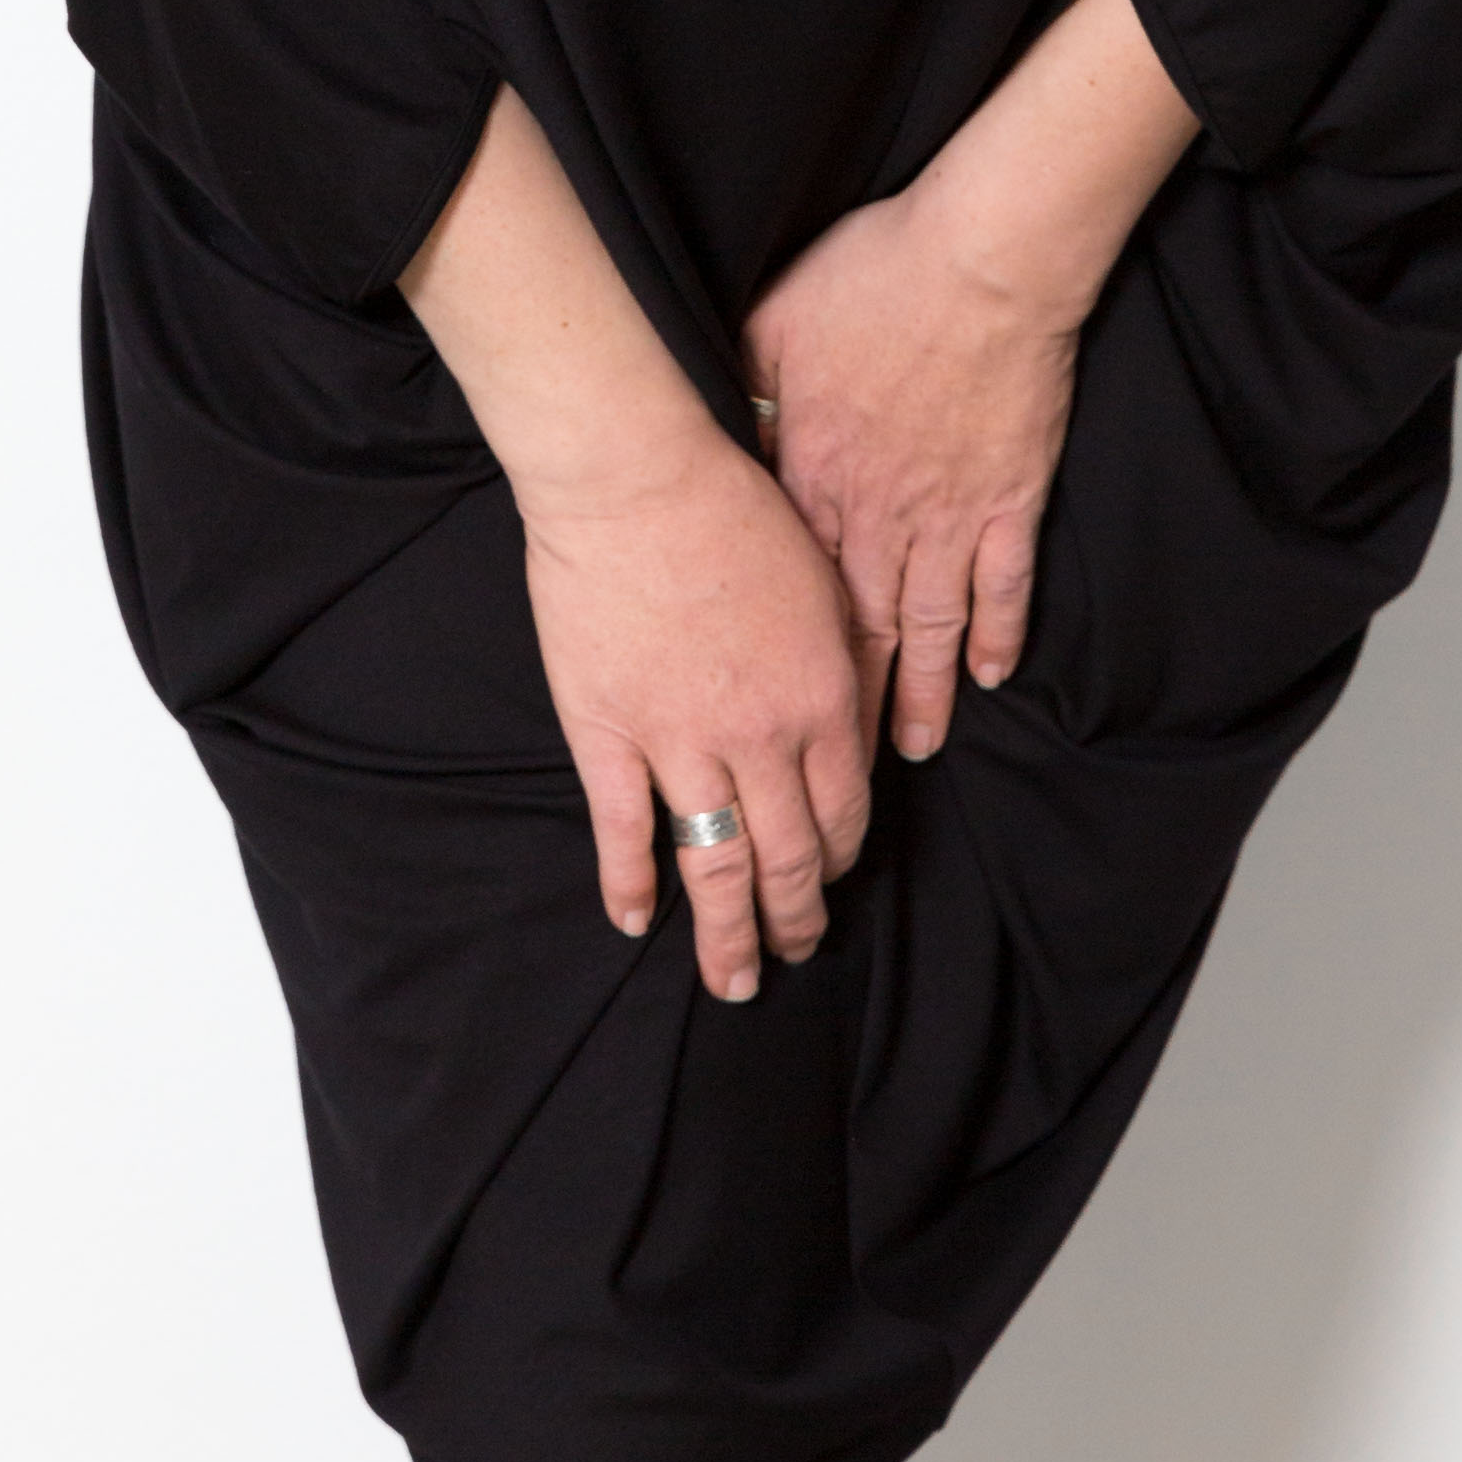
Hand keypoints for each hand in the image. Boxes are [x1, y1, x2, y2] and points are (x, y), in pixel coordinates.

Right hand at [515, 403, 872, 997]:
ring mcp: (679, 744)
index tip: (833, 881)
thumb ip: (841, 666)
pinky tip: (637, 921)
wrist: (636, 480)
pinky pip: (625, 831)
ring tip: (736, 981)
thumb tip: (853, 725)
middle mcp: (759, 740)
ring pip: (716, 867)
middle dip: (797, 917)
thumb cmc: (735, 511)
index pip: (843, 813)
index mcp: (821, 701)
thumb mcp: (823, 584)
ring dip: (731, 934)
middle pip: (788, 858)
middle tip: (798, 951)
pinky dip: (630, 885)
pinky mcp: (608, 735)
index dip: (840, 859)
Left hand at [744, 184, 1081, 761]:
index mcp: (812, 479)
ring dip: (921, 694)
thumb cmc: (871, 279)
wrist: (979, 264)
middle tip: (841, 776)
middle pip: (859, 635)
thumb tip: (708, 438)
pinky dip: (998, 634)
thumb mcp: (768, 329)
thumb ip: (739, 397)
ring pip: (931, 627)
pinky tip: (990, 677)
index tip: (764, 715)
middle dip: (848, 712)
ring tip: (915, 751)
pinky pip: (1002, 583)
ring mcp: (950, 513)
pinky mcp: (1008, 497)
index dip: (778, 663)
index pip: (787, 597)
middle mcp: (878, 515)